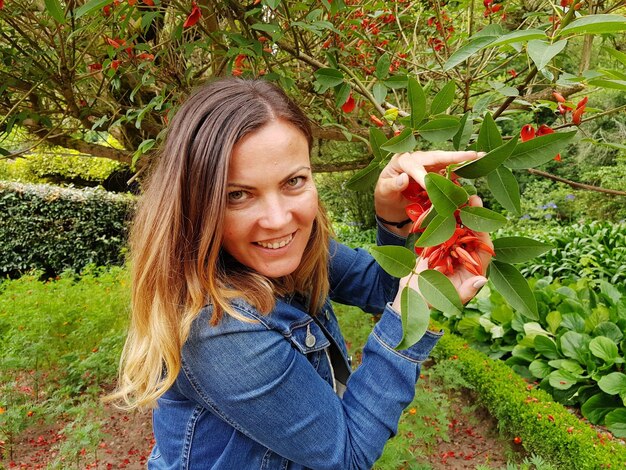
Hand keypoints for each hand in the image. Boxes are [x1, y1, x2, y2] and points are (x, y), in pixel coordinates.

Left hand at [375, 150, 481, 235]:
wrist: (391, 205)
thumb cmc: (385, 195)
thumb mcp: (383, 191)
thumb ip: (392, 185)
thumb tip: (403, 178)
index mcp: (402, 161)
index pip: (413, 165)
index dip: (422, 176)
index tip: (427, 188)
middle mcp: (417, 159)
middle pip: (436, 157)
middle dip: (455, 156)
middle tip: (473, 154)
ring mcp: (428, 166)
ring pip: (446, 162)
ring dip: (463, 160)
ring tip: (480, 157)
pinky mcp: (435, 174)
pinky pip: (449, 172)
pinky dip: (461, 171)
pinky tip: (475, 168)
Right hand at [391, 195, 491, 309]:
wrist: (407, 296)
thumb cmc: (430, 301)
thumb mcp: (448, 299)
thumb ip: (466, 291)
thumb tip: (482, 280)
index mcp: (473, 269)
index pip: (484, 247)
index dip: (484, 231)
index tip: (481, 216)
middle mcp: (465, 256)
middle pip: (473, 233)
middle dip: (473, 215)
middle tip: (472, 196)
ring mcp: (451, 249)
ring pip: (458, 228)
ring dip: (459, 212)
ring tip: (457, 194)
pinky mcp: (437, 245)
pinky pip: (442, 229)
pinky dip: (442, 217)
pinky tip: (440, 203)